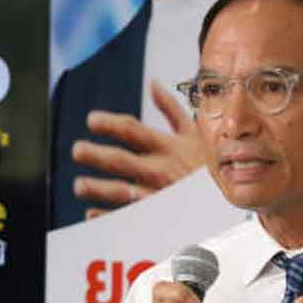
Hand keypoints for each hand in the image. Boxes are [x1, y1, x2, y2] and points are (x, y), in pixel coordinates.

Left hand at [72, 80, 207, 217]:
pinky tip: (90, 213)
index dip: (110, 123)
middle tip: (77, 151)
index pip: (133, 130)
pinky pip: (127, 218)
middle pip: (122, 160)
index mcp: (166, 147)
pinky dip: (107, 217)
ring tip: (79, 185)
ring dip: (98, 188)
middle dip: (97, 155)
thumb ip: (171, 110)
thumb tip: (153, 84)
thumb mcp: (194, 135)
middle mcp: (159, 169)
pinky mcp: (154, 218)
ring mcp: (156, 195)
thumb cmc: (206, 166)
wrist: (225, 203)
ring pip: (121, 191)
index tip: (91, 120)